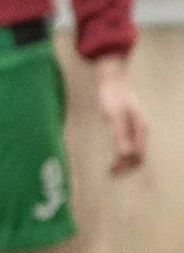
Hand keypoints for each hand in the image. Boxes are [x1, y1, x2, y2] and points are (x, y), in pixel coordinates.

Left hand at [95, 55, 148, 175]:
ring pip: (135, 149)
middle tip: (111, 173)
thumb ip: (120, 134)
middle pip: (138, 154)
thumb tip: (125, 154)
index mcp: (140, 128)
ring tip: (112, 168)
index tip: (112, 171)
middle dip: (126, 166)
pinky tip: (114, 153)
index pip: (137, 154)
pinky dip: (123, 151)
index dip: (125, 165)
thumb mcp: (114, 115)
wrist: (112, 79)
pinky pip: (130, 142)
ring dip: (125, 160)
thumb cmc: (112, 96)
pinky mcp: (129, 124)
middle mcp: (141, 129)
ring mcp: (136, 126)